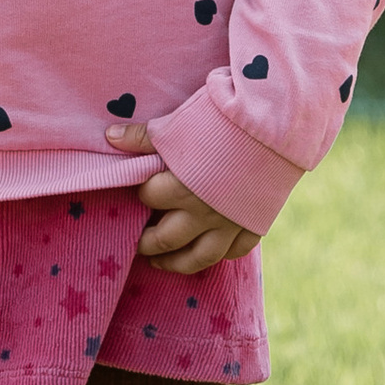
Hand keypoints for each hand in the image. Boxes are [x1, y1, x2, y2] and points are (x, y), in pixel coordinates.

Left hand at [107, 122, 258, 275]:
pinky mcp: (254, 225)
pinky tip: (210, 251)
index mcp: (179, 188)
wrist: (274, 126)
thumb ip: (143, 137)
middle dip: (147, 241)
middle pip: (164, 239)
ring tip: (160, 262)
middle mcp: (202, 213)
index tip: (141, 190)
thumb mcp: (178, 124)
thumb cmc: (222, 121)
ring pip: (198, 258)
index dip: (142, 192)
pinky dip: (222, 254)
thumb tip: (110, 136)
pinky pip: (236, 251)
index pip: (148, 198)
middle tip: (139, 241)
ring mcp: (229, 224)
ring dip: (175, 263)